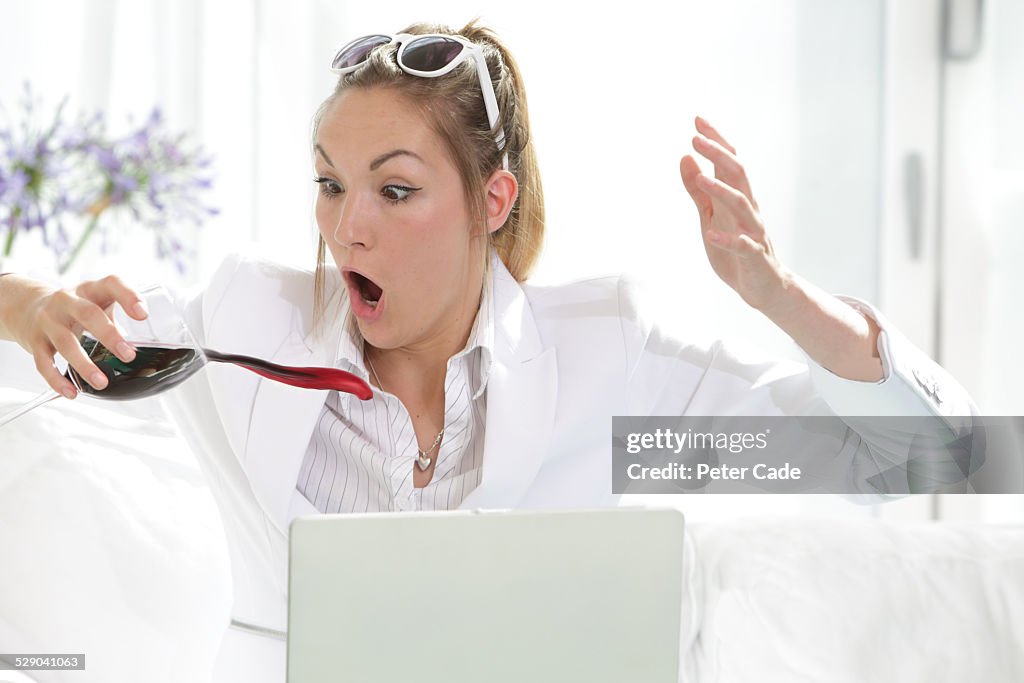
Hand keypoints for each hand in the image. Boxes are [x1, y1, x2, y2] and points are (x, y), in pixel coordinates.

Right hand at [10, 275, 147, 398]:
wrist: (25, 306)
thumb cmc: (73, 308)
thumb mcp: (95, 303)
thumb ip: (118, 319)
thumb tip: (145, 350)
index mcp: (90, 290)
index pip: (111, 283)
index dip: (128, 296)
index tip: (143, 315)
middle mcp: (67, 301)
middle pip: (88, 314)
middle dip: (109, 335)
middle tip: (128, 355)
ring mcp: (48, 320)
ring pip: (65, 343)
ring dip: (85, 365)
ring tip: (101, 383)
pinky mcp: (34, 340)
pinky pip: (44, 362)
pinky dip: (57, 380)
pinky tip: (72, 392)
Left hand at [679, 116, 788, 313]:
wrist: (762, 287)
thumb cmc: (734, 249)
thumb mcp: (710, 216)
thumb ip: (698, 190)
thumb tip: (685, 157)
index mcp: (737, 197)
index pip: (729, 162)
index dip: (715, 141)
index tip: (697, 121)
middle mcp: (749, 209)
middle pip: (737, 174)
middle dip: (718, 155)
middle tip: (695, 138)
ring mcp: (753, 232)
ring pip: (742, 204)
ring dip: (722, 190)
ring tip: (701, 178)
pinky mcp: (754, 257)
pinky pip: (743, 245)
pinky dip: (728, 239)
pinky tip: (710, 234)